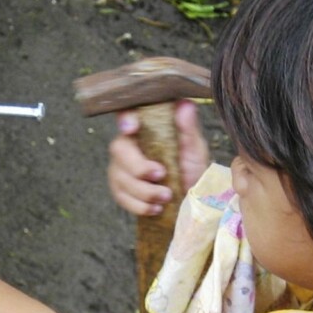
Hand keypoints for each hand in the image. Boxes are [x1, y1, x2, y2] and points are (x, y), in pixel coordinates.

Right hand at [107, 99, 209, 215]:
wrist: (191, 197)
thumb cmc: (191, 166)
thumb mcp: (194, 148)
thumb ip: (188, 128)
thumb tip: (185, 104)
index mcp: (144, 129)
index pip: (126, 115)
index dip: (125, 119)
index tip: (132, 128)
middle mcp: (128, 145)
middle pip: (119, 149)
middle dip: (139, 166)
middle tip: (162, 175)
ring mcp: (121, 168)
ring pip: (120, 177)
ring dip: (144, 190)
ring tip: (167, 196)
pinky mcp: (121, 190)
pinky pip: (121, 197)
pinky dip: (139, 206)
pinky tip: (156, 208)